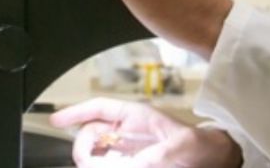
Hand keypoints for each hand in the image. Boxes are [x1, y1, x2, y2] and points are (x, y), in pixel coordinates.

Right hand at [50, 98, 241, 167]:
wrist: (213, 160)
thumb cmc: (201, 145)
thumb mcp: (182, 145)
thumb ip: (157, 154)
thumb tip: (132, 164)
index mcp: (137, 117)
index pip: (100, 108)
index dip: (76, 111)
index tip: (56, 119)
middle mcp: (127, 132)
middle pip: (91, 135)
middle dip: (84, 148)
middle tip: (89, 162)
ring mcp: (127, 150)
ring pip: (96, 153)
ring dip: (93, 160)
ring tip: (101, 165)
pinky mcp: (130, 164)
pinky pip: (108, 164)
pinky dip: (102, 165)